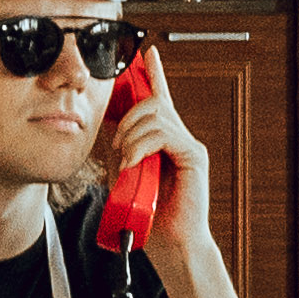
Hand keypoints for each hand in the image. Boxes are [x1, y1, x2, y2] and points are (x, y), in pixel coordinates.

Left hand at [96, 78, 228, 297]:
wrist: (169, 243)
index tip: (147, 53)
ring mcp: (189, 145)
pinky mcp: (194, 156)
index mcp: (165, 140)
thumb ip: (119, 148)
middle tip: (116, 145)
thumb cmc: (148, 213)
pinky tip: (133, 163)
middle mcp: (180, 138)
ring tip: (125, 160)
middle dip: (127, 117)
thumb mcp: (124, 172)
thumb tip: (104, 128)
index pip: (160, 97)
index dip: (155, 73)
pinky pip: (164, 134)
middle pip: (153, 102)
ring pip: (156, 115)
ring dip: (131, 135)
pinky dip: (142, 146)